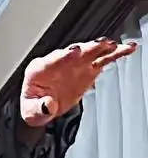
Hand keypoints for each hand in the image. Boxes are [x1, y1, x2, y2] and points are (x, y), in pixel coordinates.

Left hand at [21, 38, 136, 125]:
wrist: (44, 108)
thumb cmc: (34, 107)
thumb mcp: (31, 112)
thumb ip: (38, 108)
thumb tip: (48, 105)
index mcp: (39, 70)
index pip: (52, 60)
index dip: (64, 55)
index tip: (75, 51)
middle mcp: (58, 62)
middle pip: (74, 52)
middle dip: (86, 49)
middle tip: (98, 45)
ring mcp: (75, 64)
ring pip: (90, 52)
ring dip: (103, 48)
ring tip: (115, 46)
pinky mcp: (88, 68)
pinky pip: (103, 59)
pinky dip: (115, 54)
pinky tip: (126, 49)